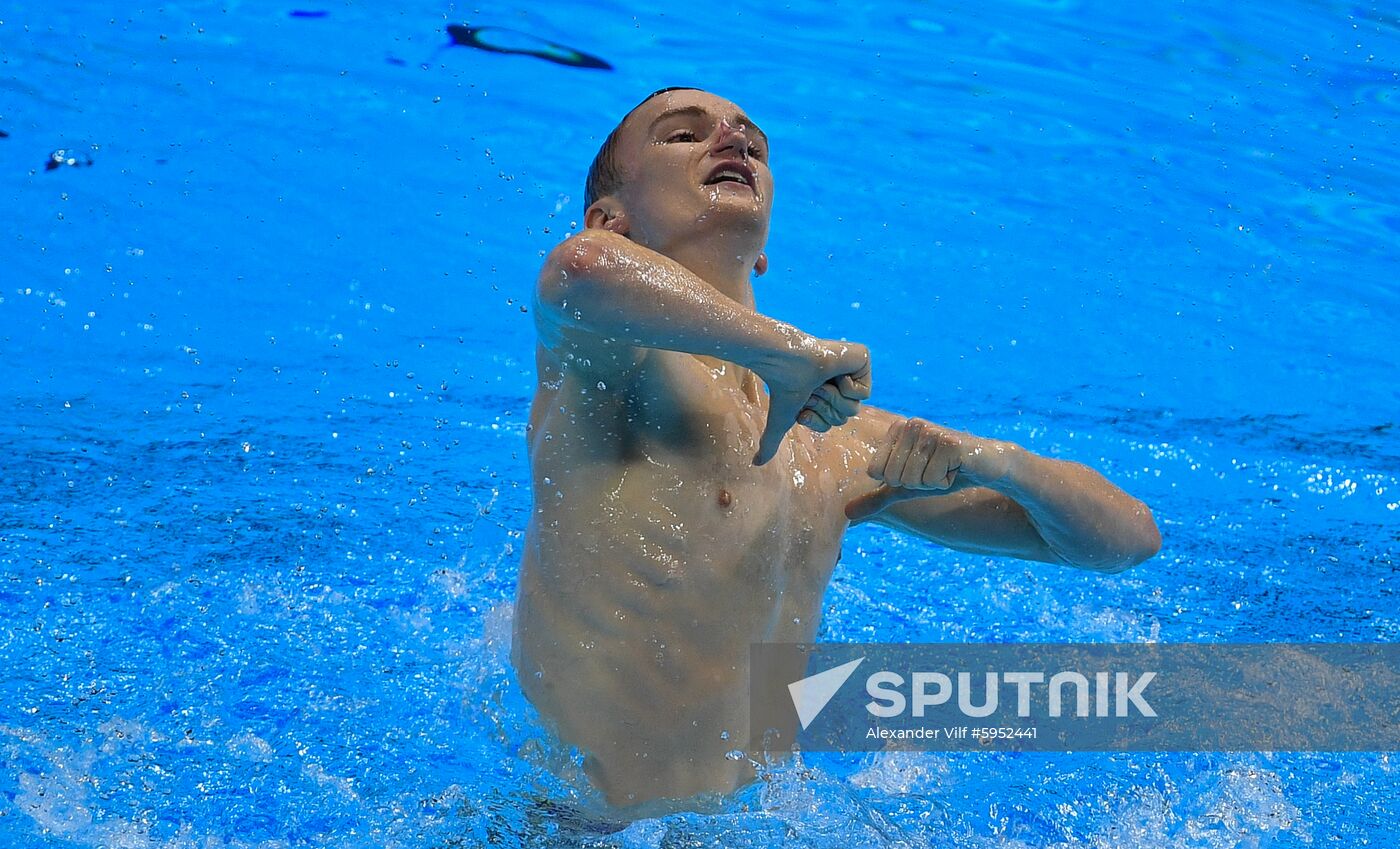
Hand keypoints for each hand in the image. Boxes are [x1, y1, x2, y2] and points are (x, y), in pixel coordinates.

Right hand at [753, 338, 870, 464]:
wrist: (788, 359)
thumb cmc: (784, 387)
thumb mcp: (782, 419)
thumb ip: (771, 442)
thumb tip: (755, 464)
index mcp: (826, 397)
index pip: (832, 424)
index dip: (818, 420)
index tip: (803, 406)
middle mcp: (840, 385)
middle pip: (845, 417)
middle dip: (825, 408)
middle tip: (812, 390)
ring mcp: (853, 372)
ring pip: (855, 408)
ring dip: (833, 397)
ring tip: (821, 381)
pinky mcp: (864, 360)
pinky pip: (865, 392)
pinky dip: (847, 386)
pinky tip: (835, 371)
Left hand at [844, 418, 1016, 520]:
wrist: (987, 466)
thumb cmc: (945, 472)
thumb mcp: (907, 487)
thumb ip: (877, 498)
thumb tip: (846, 514)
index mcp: (896, 430)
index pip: (877, 472)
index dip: (900, 481)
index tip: (920, 470)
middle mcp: (911, 425)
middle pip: (894, 477)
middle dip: (917, 483)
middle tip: (936, 470)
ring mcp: (930, 431)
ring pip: (913, 480)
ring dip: (932, 483)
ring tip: (947, 468)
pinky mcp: (949, 443)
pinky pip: (932, 480)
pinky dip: (946, 482)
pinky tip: (957, 468)